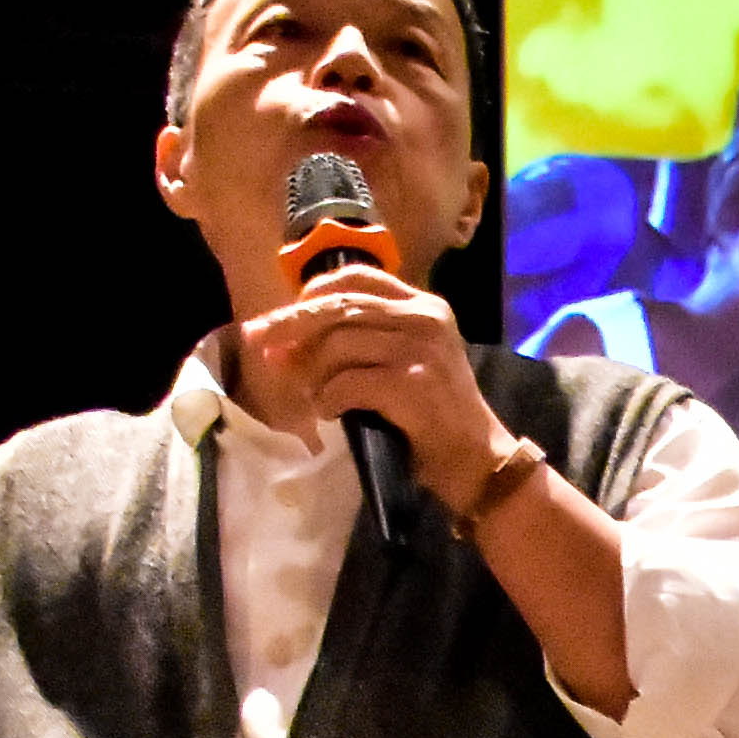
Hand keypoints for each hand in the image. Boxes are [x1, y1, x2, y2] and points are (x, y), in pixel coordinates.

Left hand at [241, 268, 505, 508]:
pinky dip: (328, 400)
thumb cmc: (434, 418)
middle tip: (260, 342)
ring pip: (338, 345)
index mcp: (423, 305)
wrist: (477, 460)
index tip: (285, 314)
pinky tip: (329, 414)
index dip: (313, 292)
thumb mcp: (402, 363)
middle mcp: (424, 317)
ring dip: (314, 375)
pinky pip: (347, 383)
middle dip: (292, 324)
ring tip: (315, 398)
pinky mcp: (413, 383)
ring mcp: (420, 348)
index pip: (357, 276)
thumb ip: (358, 342)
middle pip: (339, 305)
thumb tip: (287, 341)